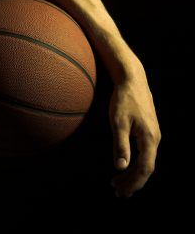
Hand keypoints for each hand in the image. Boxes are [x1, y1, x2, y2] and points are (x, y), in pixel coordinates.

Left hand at [109, 64, 160, 197]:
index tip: (122, 192)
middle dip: (132, 182)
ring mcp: (153, 135)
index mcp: (149, 138)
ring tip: (118, 183)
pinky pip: (144, 153)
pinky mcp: (148, 131)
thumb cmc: (123, 100)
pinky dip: (134, 163)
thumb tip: (120, 167)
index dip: (134, 182)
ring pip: (145, 161)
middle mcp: (155, 139)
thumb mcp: (118, 122)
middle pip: (146, 168)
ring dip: (132, 174)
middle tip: (118, 192)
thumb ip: (120, 145)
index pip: (145, 168)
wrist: (132, 80)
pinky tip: (125, 166)